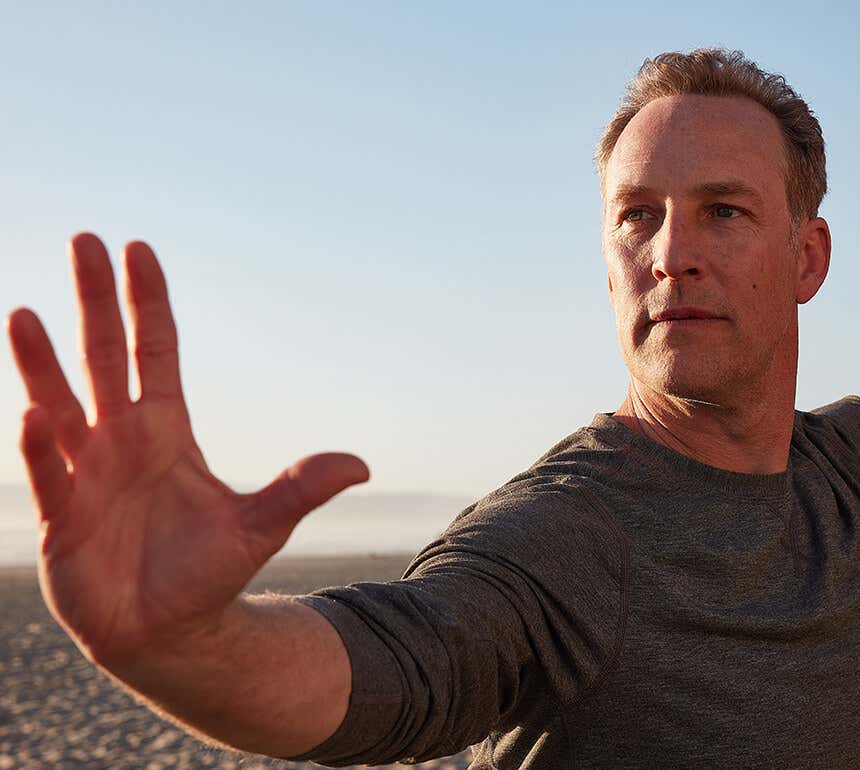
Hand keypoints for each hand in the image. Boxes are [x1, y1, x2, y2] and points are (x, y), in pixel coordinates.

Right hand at [7, 233, 368, 669]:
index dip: (148, 303)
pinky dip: (40, 447)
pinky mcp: (64, 519)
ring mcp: (87, 475)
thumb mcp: (262, 526)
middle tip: (83, 240)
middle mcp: (121, 441)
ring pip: (61, 405)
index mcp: (166, 432)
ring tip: (26, 312)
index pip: (156, 351)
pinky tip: (35, 412)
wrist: (168, 631)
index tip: (138, 248)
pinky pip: (51, 474)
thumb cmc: (208, 572)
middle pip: (104, 357)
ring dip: (43, 361)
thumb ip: (300, 491)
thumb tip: (361, 464)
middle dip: (95, 301)